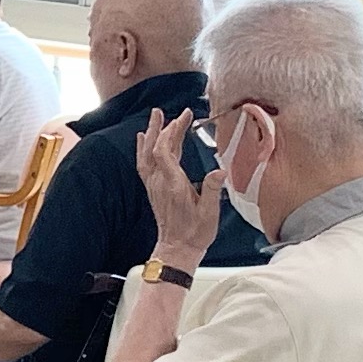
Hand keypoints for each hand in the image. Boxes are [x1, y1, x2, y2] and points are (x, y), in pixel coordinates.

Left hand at [137, 109, 221, 264]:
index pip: (164, 150)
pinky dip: (143, 148)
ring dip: (151, 134)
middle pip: (155, 147)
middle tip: (169, 111)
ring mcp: (153, 185)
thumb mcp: (209, 213)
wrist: (176, 249)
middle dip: (163, 127)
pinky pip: (143, 163)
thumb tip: (220, 171)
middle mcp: (159, 182)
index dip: (171, 131)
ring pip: (147, 153)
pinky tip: (142, 139)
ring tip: (155, 117)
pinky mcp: (152, 189)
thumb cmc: (194, 233)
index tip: (184, 117)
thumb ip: (213, 191)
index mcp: (173, 184)